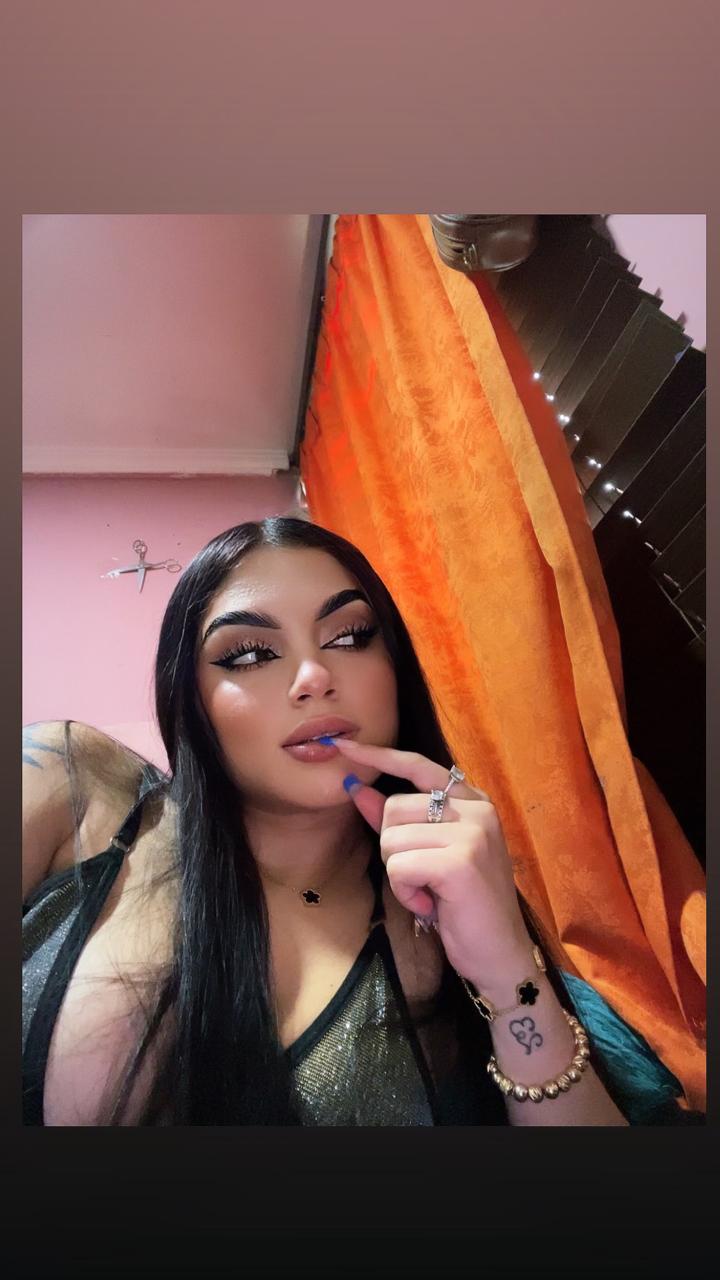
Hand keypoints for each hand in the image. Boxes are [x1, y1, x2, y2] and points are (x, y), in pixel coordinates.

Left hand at [333, 737, 534, 994]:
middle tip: (422, 878)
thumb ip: (396, 821)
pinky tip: (429, 905)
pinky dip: (404, 891)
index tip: (344, 744)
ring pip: (391, 838)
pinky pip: (399, 866)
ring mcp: (472, 833)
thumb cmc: (464, 905)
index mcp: (473, 801)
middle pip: (393, 808)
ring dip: (399, 874)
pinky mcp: (460, 861)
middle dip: (393, 849)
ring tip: (428, 892)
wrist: (499, 955)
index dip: (379, 755)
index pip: (418, 766)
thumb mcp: (429, 856)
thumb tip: (355, 787)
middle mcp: (477, 809)